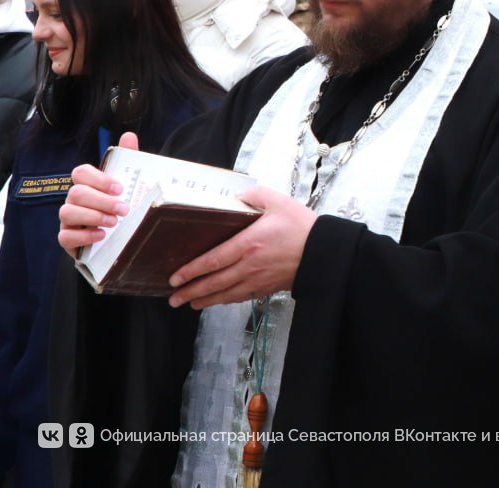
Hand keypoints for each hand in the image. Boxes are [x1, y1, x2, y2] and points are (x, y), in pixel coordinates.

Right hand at [58, 132, 138, 255]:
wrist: (118, 239)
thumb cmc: (119, 208)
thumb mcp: (128, 185)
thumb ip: (127, 160)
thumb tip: (128, 135)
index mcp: (88, 185)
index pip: (81, 173)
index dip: (98, 178)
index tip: (120, 188)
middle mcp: (75, 200)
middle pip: (76, 193)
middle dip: (101, 201)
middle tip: (123, 209)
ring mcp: (69, 220)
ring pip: (67, 212)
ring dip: (93, 217)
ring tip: (114, 222)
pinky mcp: (68, 239)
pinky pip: (65, 237)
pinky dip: (84, 236)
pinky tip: (102, 236)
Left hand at [167, 185, 317, 309]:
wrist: (326, 251)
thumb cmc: (303, 226)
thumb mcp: (278, 201)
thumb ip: (254, 195)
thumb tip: (236, 195)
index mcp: (249, 243)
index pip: (213, 260)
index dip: (191, 270)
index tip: (175, 277)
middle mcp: (250, 265)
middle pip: (214, 282)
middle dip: (191, 291)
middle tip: (172, 297)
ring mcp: (258, 279)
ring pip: (225, 294)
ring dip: (204, 300)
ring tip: (188, 303)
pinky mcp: (267, 286)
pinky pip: (241, 297)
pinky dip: (225, 301)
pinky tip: (217, 301)